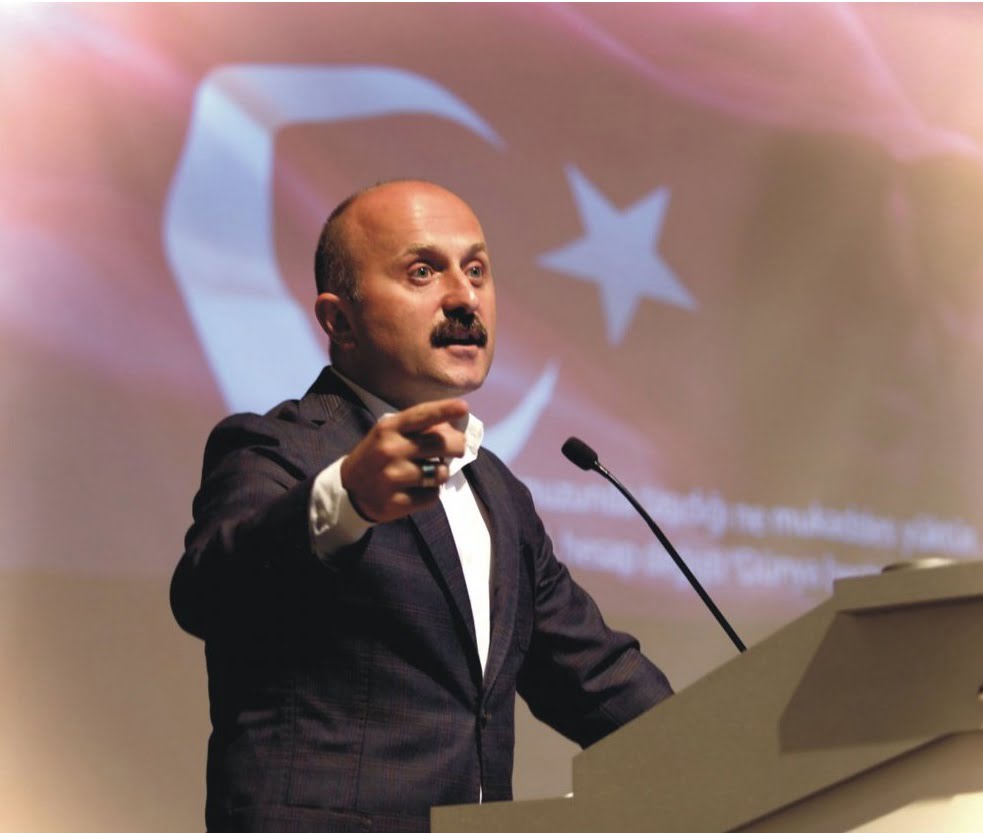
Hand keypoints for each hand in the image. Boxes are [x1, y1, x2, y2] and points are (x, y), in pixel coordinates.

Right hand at [340, 399, 469, 522]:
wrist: (348, 490)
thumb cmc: (377, 455)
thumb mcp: (390, 434)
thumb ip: (418, 428)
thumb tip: (452, 427)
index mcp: (389, 428)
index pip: (421, 415)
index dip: (444, 410)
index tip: (463, 407)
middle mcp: (390, 450)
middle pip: (441, 444)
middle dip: (457, 446)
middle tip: (457, 449)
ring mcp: (392, 477)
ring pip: (440, 473)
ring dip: (441, 473)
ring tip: (429, 472)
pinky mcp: (396, 502)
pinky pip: (432, 496)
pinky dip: (431, 493)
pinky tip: (417, 489)